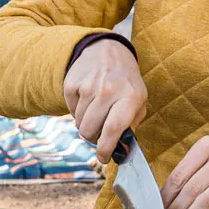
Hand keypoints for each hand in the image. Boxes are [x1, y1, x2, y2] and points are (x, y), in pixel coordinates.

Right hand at [63, 38, 147, 163]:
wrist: (107, 50)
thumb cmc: (126, 82)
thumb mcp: (139, 100)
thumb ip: (131, 125)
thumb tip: (121, 151)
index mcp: (130, 97)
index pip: (113, 129)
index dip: (105, 149)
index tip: (103, 158)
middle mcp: (108, 90)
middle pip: (90, 131)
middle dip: (93, 138)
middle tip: (99, 131)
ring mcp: (88, 85)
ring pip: (79, 123)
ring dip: (86, 123)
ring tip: (96, 109)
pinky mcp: (72, 82)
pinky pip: (70, 110)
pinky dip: (77, 111)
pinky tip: (87, 98)